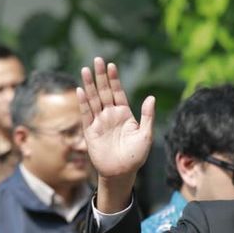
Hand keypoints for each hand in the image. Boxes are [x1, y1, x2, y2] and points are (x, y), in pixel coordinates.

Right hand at [77, 57, 155, 182]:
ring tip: (86, 69)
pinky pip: (86, 114)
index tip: (112, 65)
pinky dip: (84, 102)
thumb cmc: (136, 156)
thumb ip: (147, 116)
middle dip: (101, 76)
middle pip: (104, 92)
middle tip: (97, 59)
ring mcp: (99, 122)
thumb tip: (151, 97)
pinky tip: (82, 90)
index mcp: (124, 114)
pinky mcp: (90, 132)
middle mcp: (110, 115)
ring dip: (89, 85)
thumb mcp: (146, 135)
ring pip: (93, 100)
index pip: (118, 92)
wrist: (122, 173)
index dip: (114, 79)